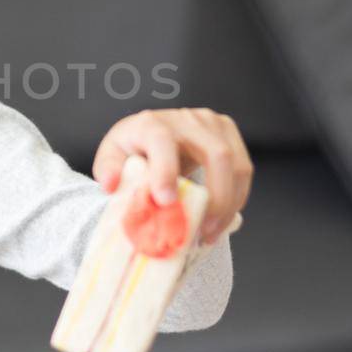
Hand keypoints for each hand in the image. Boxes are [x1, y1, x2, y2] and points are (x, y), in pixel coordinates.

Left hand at [92, 108, 251, 243]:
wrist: (152, 133)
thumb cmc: (132, 149)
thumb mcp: (112, 157)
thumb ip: (108, 169)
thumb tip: (111, 183)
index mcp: (151, 123)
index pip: (162, 141)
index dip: (165, 170)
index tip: (165, 201)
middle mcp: (186, 119)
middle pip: (215, 154)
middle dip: (215, 197)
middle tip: (203, 231)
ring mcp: (212, 124)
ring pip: (236, 164)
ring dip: (229, 204)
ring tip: (212, 232)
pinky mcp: (228, 133)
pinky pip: (243, 169)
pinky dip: (236, 198)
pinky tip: (221, 219)